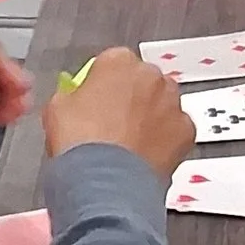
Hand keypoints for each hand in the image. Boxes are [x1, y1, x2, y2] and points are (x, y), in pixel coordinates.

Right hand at [43, 46, 192, 181]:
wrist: (104, 183)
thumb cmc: (80, 144)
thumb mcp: (57, 109)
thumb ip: (72, 94)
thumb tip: (75, 99)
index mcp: (118, 62)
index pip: (112, 63)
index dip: (103, 84)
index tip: (97, 100)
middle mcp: (150, 76)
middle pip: (142, 82)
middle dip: (132, 98)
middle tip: (114, 124)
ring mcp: (172, 102)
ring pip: (163, 104)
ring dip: (151, 117)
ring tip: (130, 144)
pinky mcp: (187, 130)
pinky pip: (176, 131)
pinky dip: (166, 141)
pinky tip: (145, 156)